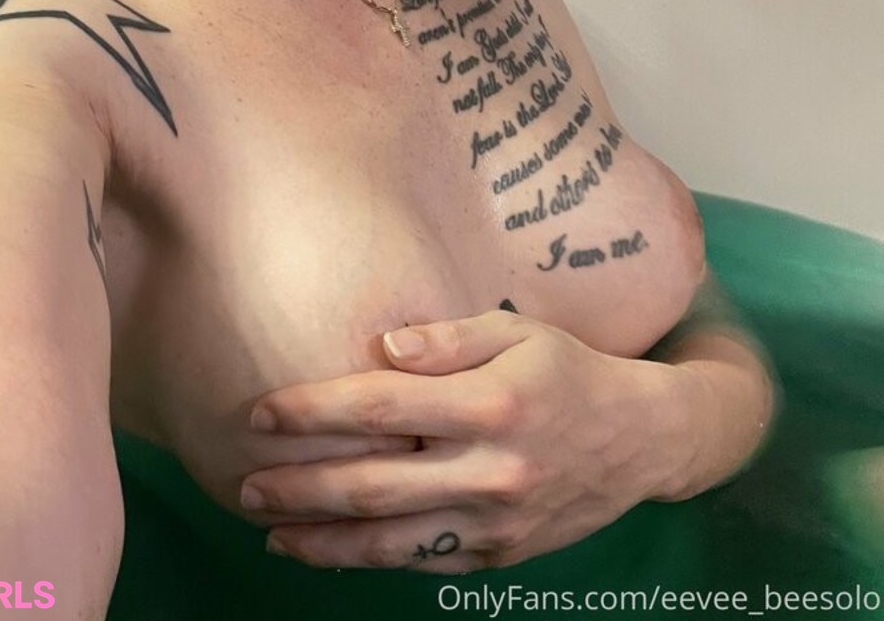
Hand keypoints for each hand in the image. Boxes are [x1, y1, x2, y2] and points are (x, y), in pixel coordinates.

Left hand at [241, 309, 685, 572]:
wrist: (643, 439)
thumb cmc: (568, 369)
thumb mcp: (517, 330)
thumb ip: (448, 337)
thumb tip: (380, 347)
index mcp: (492, 403)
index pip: (382, 407)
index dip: (316, 410)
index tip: (263, 411)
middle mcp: (492, 468)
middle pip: (376, 484)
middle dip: (302, 487)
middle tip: (247, 486)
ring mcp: (498, 520)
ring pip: (393, 540)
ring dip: (324, 541)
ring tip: (272, 532)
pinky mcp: (503, 553)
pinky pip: (426, 561)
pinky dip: (373, 560)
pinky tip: (333, 552)